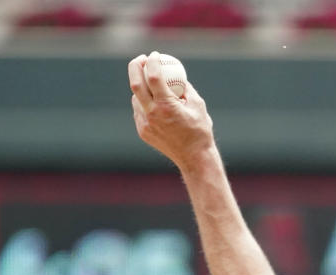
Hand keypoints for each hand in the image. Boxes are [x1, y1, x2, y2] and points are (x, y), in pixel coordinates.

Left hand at [128, 51, 214, 169]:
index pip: (153, 77)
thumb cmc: (200, 130)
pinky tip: (154, 102)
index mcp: (167, 106)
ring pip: (136, 98)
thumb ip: (185, 88)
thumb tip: (175, 73)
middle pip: (135, 84)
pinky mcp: (142, 131)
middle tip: (142, 59)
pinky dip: (144, 102)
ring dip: (141, 87)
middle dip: (136, 67)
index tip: (156, 55)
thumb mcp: (198, 105)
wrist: (194, 157)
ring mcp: (145, 123)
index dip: (153, 62)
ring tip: (152, 84)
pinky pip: (139, 110)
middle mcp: (152, 114)